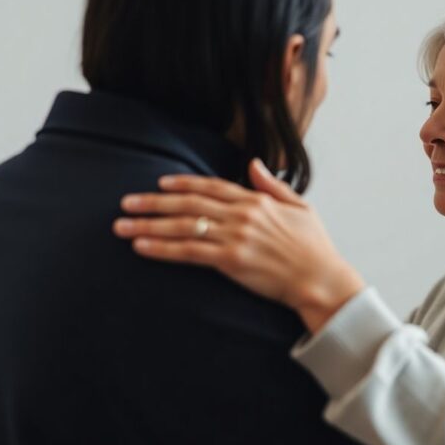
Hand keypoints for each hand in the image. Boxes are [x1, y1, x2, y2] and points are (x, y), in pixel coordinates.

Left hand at [113, 159, 364, 332]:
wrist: (321, 278)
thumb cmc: (315, 247)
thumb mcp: (300, 207)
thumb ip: (272, 186)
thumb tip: (254, 165)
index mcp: (256, 201)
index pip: (211, 186)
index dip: (182, 183)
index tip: (159, 183)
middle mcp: (242, 214)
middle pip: (188, 203)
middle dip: (153, 203)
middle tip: (126, 203)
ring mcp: (235, 237)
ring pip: (182, 226)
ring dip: (148, 226)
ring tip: (122, 226)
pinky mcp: (231, 260)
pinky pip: (188, 252)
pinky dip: (162, 249)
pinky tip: (142, 247)